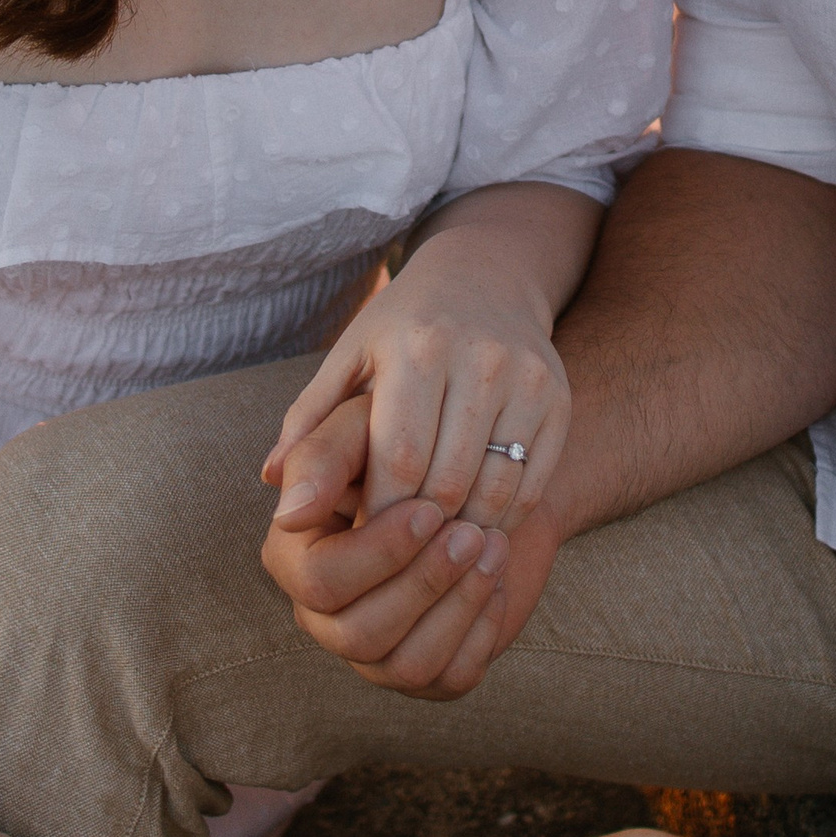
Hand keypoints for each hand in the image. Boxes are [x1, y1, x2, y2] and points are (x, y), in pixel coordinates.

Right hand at [261, 393, 565, 696]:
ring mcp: (372, 652)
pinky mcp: (426, 671)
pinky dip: (481, 631)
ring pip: (407, 664)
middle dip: (424, 583)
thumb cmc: (410, 437)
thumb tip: (290, 512)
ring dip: (457, 607)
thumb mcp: (366, 428)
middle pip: (360, 634)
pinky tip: (496, 581)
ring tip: (492, 551)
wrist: (478, 472)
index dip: (380, 552)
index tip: (432, 509)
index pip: (321, 581)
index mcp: (293, 560)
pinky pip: (451, 678)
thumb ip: (322, 457)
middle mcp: (323, 616)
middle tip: (473, 533)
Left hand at [265, 228, 570, 542]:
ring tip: (430, 554)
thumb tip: (277, 494)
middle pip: (448, 481)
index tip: (360, 542)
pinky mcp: (558, 399)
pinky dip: (500, 521)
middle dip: (418, 531)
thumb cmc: (401, 328)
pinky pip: (531, 484)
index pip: (398, 459)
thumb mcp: (349, 359)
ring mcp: (527, 380)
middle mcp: (480, 359)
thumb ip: (309, 424)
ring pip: (495, 490)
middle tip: (395, 560)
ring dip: (461, 534)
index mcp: (417, 348)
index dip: (379, 513)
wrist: (485, 277)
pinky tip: (471, 532)